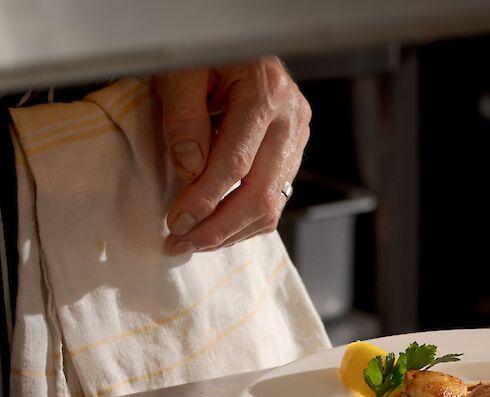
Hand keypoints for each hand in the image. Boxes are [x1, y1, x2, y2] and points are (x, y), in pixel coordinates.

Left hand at [152, 57, 309, 255]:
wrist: (233, 45)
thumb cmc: (204, 51)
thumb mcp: (181, 72)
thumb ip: (184, 118)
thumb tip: (191, 169)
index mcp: (266, 92)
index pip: (236, 162)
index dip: (204, 198)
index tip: (176, 220)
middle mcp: (291, 118)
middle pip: (261, 193)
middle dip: (219, 226)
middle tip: (183, 242)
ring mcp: (297, 137)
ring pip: (273, 203)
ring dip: (232, 230)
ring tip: (196, 240)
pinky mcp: (293, 150)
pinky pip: (275, 197)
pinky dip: (246, 219)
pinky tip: (220, 225)